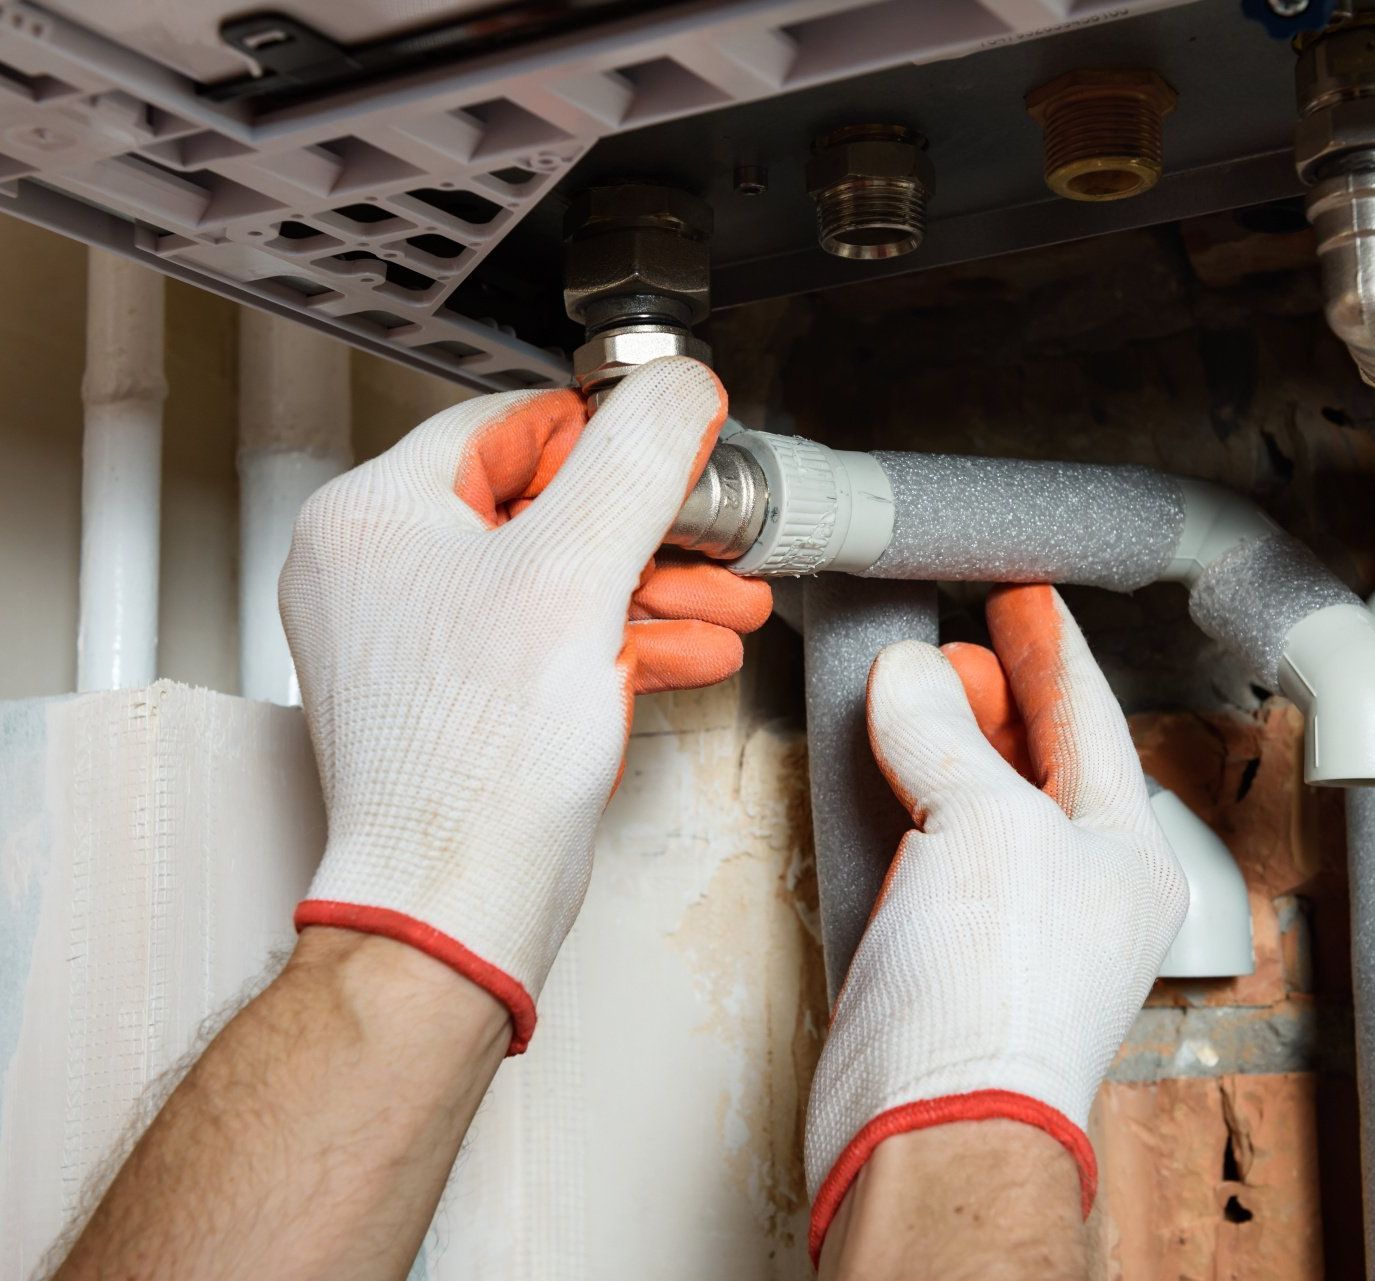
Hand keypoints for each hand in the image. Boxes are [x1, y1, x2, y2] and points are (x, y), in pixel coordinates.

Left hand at [280, 357, 768, 1052]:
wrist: (458, 899)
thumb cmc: (479, 761)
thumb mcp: (578, 569)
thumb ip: (638, 459)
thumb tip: (676, 386)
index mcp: (374, 516)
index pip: (510, 425)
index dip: (609, 435)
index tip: (677, 446)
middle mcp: (378, 572)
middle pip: (544, 506)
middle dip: (652, 530)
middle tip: (714, 534)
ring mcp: (413, 641)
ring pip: (556, 580)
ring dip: (653, 589)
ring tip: (728, 600)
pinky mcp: (453, 698)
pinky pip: (546, 641)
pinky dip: (619, 641)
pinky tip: (689, 650)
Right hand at [804, 584, 1186, 1260]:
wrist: (926, 1123)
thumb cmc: (996, 1005)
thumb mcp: (987, 826)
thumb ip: (948, 735)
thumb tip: (912, 676)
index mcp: (1127, 854)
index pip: (1093, 721)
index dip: (1054, 650)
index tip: (1022, 598)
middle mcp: (1074, 885)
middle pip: (1037, 755)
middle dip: (998, 689)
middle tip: (959, 634)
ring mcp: (1006, 919)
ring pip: (976, 798)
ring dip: (945, 736)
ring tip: (914, 681)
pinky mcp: (939, 947)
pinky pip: (923, 844)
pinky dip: (901, 794)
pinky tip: (876, 763)